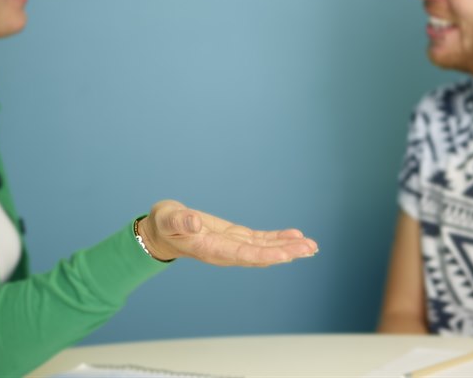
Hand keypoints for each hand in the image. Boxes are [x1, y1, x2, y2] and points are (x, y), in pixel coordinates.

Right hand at [137, 200, 318, 266]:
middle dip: (286, 252)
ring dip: (288, 247)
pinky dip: (278, 238)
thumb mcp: (168, 218)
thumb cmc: (164, 224)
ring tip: (311, 246)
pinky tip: (295, 236)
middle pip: (260, 254)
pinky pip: (260, 240)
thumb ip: (180, 221)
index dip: (266, 255)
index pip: (243, 255)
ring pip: (264, 249)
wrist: (161, 232)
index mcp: (212, 249)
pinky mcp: (235, 238)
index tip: (287, 255)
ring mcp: (233, 246)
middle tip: (310, 248)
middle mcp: (226, 252)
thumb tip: (194, 222)